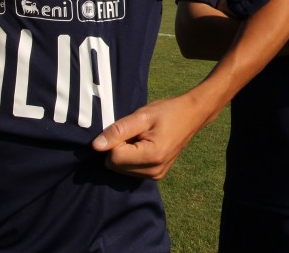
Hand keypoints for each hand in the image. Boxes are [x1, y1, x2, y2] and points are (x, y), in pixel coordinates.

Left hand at [92, 95, 207, 179]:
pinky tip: (144, 145)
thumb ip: (118, 131)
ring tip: (141, 138)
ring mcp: (156, 175)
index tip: (130, 129)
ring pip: (120, 169)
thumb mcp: (142, 116)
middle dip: (119, 148)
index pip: (113, 157)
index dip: (115, 140)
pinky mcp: (156, 175)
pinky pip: (130, 170)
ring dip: (125, 153)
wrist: (192, 115)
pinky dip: (131, 157)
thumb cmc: (168, 112)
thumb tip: (96, 146)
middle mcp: (154, 171)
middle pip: (115, 166)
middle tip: (136, 132)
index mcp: (152, 156)